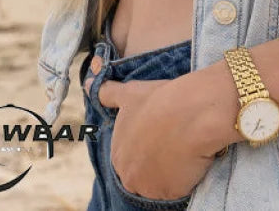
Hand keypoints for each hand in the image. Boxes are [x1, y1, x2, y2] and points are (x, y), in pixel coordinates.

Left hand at [89, 68, 217, 201]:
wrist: (191, 111)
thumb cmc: (160, 100)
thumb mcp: (130, 93)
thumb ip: (107, 93)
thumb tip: (86, 85)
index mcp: (117, 154)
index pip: (131, 158)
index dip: (147, 145)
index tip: (161, 132)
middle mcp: (128, 175)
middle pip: (143, 173)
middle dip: (156, 160)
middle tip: (173, 139)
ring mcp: (148, 187)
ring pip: (161, 182)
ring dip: (171, 169)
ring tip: (183, 146)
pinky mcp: (169, 193)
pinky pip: (179, 189)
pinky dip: (186, 177)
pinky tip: (191, 157)